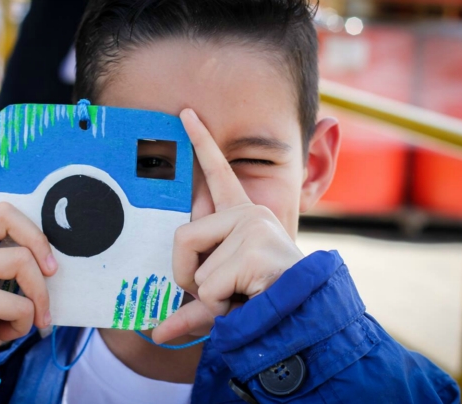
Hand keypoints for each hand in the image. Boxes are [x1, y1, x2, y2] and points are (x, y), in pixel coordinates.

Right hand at [0, 132, 56, 402]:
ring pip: (22, 262)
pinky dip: (26, 322)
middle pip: (6, 214)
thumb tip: (48, 262)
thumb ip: (5, 270)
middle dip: (39, 240)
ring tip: (37, 319)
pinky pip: (20, 301)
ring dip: (40, 297)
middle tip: (53, 269)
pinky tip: (8, 331)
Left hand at [152, 109, 304, 343]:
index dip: (201, 143)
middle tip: (217, 292)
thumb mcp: (223, 299)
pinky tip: (250, 298)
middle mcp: (249, 213)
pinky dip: (221, 305)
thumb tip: (154, 333)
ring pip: (195, 268)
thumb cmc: (264, 304)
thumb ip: (190, 309)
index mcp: (243, 216)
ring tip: (243, 297)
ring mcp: (253, 227)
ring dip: (211, 296)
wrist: (307, 320)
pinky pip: (210, 284)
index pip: (218, 174)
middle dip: (186, 275)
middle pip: (182, 237)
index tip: (185, 113)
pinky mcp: (254, 246)